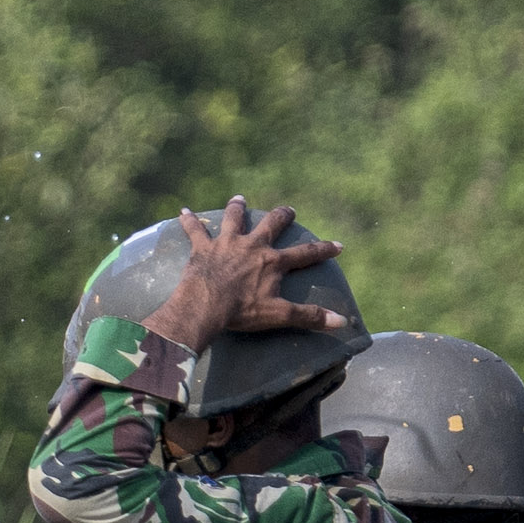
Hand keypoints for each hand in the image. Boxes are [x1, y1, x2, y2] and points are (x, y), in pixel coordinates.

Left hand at [146, 196, 350, 354]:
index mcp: (273, 262)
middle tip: (288, 210)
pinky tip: (183, 211)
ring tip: (238, 199)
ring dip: (236, 208)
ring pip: (234, 219)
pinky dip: (188, 220)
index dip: (323, 250)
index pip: (305, 254)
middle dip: (282, 216)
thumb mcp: (279, 315)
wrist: (204, 307)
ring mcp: (227, 244)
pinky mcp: (202, 248)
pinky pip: (194, 230)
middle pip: (272, 224)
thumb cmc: (242, 312)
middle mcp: (253, 246)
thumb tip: (341, 323)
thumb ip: (308, 316)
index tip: (338, 245)